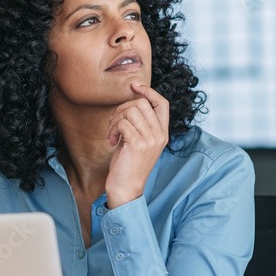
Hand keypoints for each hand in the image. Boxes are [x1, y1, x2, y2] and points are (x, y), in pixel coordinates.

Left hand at [105, 84, 168, 206]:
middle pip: (142, 103)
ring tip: (112, 133)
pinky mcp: (138, 145)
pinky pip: (123, 123)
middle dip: (122, 108)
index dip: (149, 91)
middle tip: (113, 123)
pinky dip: (113, 129)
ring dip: (115, 119)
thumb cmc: (128, 164)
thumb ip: (139, 123)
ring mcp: (151, 140)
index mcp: (162, 133)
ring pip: (131, 111)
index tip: (134, 86)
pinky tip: (111, 141)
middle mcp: (160, 135)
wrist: (126, 189)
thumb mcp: (138, 140)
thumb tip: (131, 100)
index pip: (163, 103)